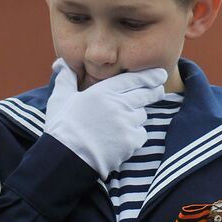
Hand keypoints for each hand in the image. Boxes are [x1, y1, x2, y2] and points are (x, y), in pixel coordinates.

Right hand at [44, 65, 167, 177]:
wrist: (64, 158)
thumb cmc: (61, 127)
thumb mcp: (60, 98)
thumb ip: (66, 78)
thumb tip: (61, 64)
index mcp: (103, 91)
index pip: (134, 79)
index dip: (150, 76)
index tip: (160, 74)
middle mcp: (118, 104)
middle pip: (146, 94)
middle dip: (155, 91)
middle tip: (159, 90)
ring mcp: (126, 123)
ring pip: (142, 115)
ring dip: (136, 116)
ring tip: (120, 123)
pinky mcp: (130, 141)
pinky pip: (141, 134)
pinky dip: (135, 135)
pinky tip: (121, 139)